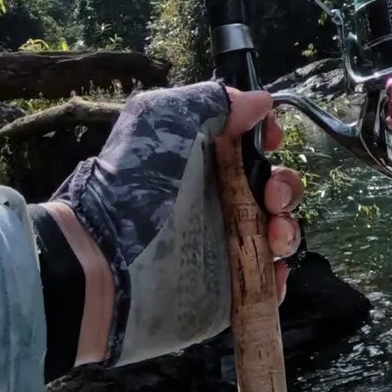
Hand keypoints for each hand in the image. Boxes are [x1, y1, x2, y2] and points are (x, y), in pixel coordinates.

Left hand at [49, 83, 303, 366]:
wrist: (104, 261)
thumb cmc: (131, 185)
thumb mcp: (162, 118)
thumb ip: (212, 102)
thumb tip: (260, 102)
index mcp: (202, 162)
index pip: (250, 148)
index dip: (267, 141)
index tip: (271, 142)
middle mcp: (215, 203)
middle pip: (273, 191)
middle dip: (285, 188)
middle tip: (271, 197)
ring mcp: (222, 248)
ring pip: (276, 236)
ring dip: (287, 231)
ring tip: (273, 237)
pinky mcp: (225, 290)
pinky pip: (266, 284)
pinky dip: (278, 277)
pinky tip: (273, 270)